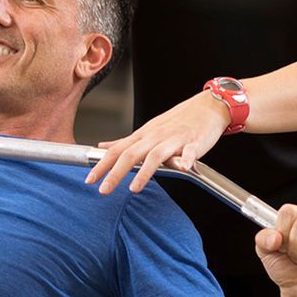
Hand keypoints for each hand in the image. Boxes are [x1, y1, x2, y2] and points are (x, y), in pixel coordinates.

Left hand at [86, 91, 230, 194]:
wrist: (207, 106)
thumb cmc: (177, 121)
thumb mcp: (147, 129)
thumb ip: (125, 142)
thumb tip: (102, 146)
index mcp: (143, 135)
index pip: (117, 150)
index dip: (101, 165)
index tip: (89, 180)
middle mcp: (155, 137)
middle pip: (131, 154)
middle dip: (115, 172)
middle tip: (103, 190)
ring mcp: (174, 139)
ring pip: (156, 155)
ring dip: (144, 172)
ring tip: (134, 188)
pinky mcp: (194, 142)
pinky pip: (189, 151)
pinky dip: (185, 159)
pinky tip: (183, 168)